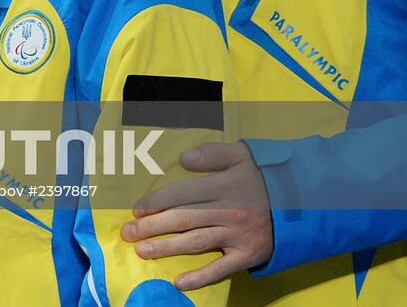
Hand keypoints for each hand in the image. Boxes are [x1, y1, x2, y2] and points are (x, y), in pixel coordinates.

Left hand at [122, 141, 273, 289]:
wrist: (307, 202)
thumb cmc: (266, 176)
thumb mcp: (242, 154)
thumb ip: (212, 154)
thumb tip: (184, 157)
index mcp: (224, 186)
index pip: (182, 194)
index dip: (156, 202)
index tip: (137, 209)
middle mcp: (229, 211)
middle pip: (183, 219)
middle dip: (152, 227)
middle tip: (128, 233)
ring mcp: (239, 235)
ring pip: (196, 243)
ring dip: (167, 248)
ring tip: (143, 252)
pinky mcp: (249, 254)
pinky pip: (222, 268)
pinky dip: (200, 277)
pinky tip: (179, 282)